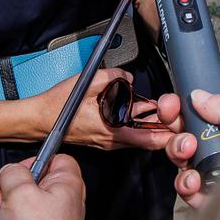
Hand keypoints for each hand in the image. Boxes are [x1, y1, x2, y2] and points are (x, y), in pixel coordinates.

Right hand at [0, 155, 83, 219]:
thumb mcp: (19, 194)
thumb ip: (12, 173)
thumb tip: (9, 170)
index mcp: (66, 186)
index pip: (54, 159)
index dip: (32, 162)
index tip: (17, 174)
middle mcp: (57, 206)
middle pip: (23, 186)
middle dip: (2, 198)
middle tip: (1, 207)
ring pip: (8, 212)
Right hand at [35, 69, 174, 151]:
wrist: (41, 119)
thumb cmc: (59, 107)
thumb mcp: (88, 82)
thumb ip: (112, 77)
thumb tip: (128, 77)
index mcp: (112, 129)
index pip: (149, 139)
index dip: (167, 132)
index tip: (178, 121)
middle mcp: (112, 140)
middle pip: (147, 139)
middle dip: (162, 126)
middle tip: (173, 112)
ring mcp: (107, 141)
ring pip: (137, 137)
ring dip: (149, 124)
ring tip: (159, 109)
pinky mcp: (103, 138)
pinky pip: (126, 134)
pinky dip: (135, 124)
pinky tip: (138, 111)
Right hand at [154, 86, 219, 208]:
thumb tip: (198, 96)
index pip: (211, 99)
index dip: (191, 94)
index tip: (177, 97)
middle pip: (188, 123)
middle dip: (175, 120)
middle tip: (172, 118)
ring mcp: (211, 168)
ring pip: (180, 151)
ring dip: (177, 148)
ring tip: (188, 151)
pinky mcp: (204, 193)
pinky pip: (182, 183)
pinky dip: (184, 182)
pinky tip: (195, 181)